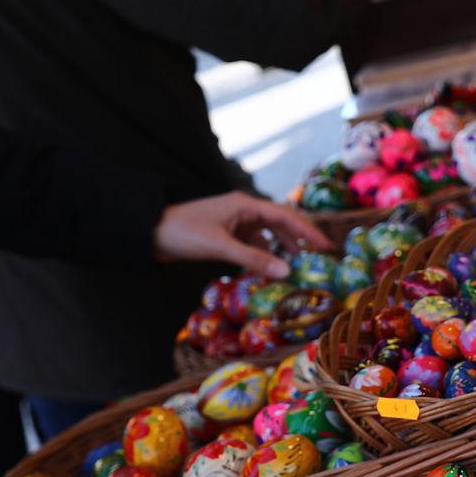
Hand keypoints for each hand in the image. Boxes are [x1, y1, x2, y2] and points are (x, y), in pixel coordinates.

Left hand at [154, 192, 331, 278]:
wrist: (149, 233)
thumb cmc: (183, 233)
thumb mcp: (220, 247)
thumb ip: (254, 259)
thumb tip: (286, 272)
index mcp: (244, 205)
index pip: (285, 215)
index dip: (308, 230)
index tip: (326, 245)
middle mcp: (242, 210)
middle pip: (278, 223)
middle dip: (298, 239)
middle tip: (318, 257)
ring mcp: (233, 222)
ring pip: (265, 235)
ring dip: (279, 249)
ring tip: (295, 266)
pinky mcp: (224, 235)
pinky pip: (251, 244)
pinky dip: (261, 256)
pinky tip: (266, 270)